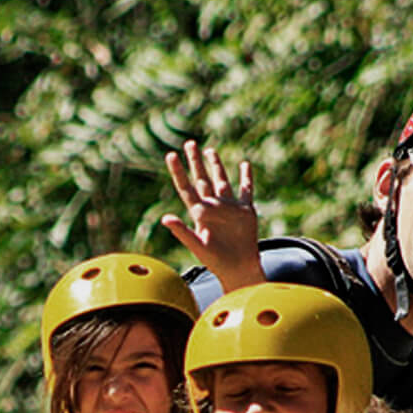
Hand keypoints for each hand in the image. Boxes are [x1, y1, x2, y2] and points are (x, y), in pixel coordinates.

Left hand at [160, 141, 263, 290]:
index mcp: (199, 213)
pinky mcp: (245, 211)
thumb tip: (165, 218)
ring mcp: (229, 207)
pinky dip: (247, 177)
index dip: (178, 171)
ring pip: (221, 181)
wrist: (238, 268)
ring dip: (216, 166)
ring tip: (210, 151)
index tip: (171, 155)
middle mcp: (213, 207)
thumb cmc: (216, 261)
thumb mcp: (197, 246)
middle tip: (189, 144)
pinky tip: (245, 164)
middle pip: (202, 179)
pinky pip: (246, 190)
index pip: (186, 187)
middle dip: (195, 162)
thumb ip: (182, 231)